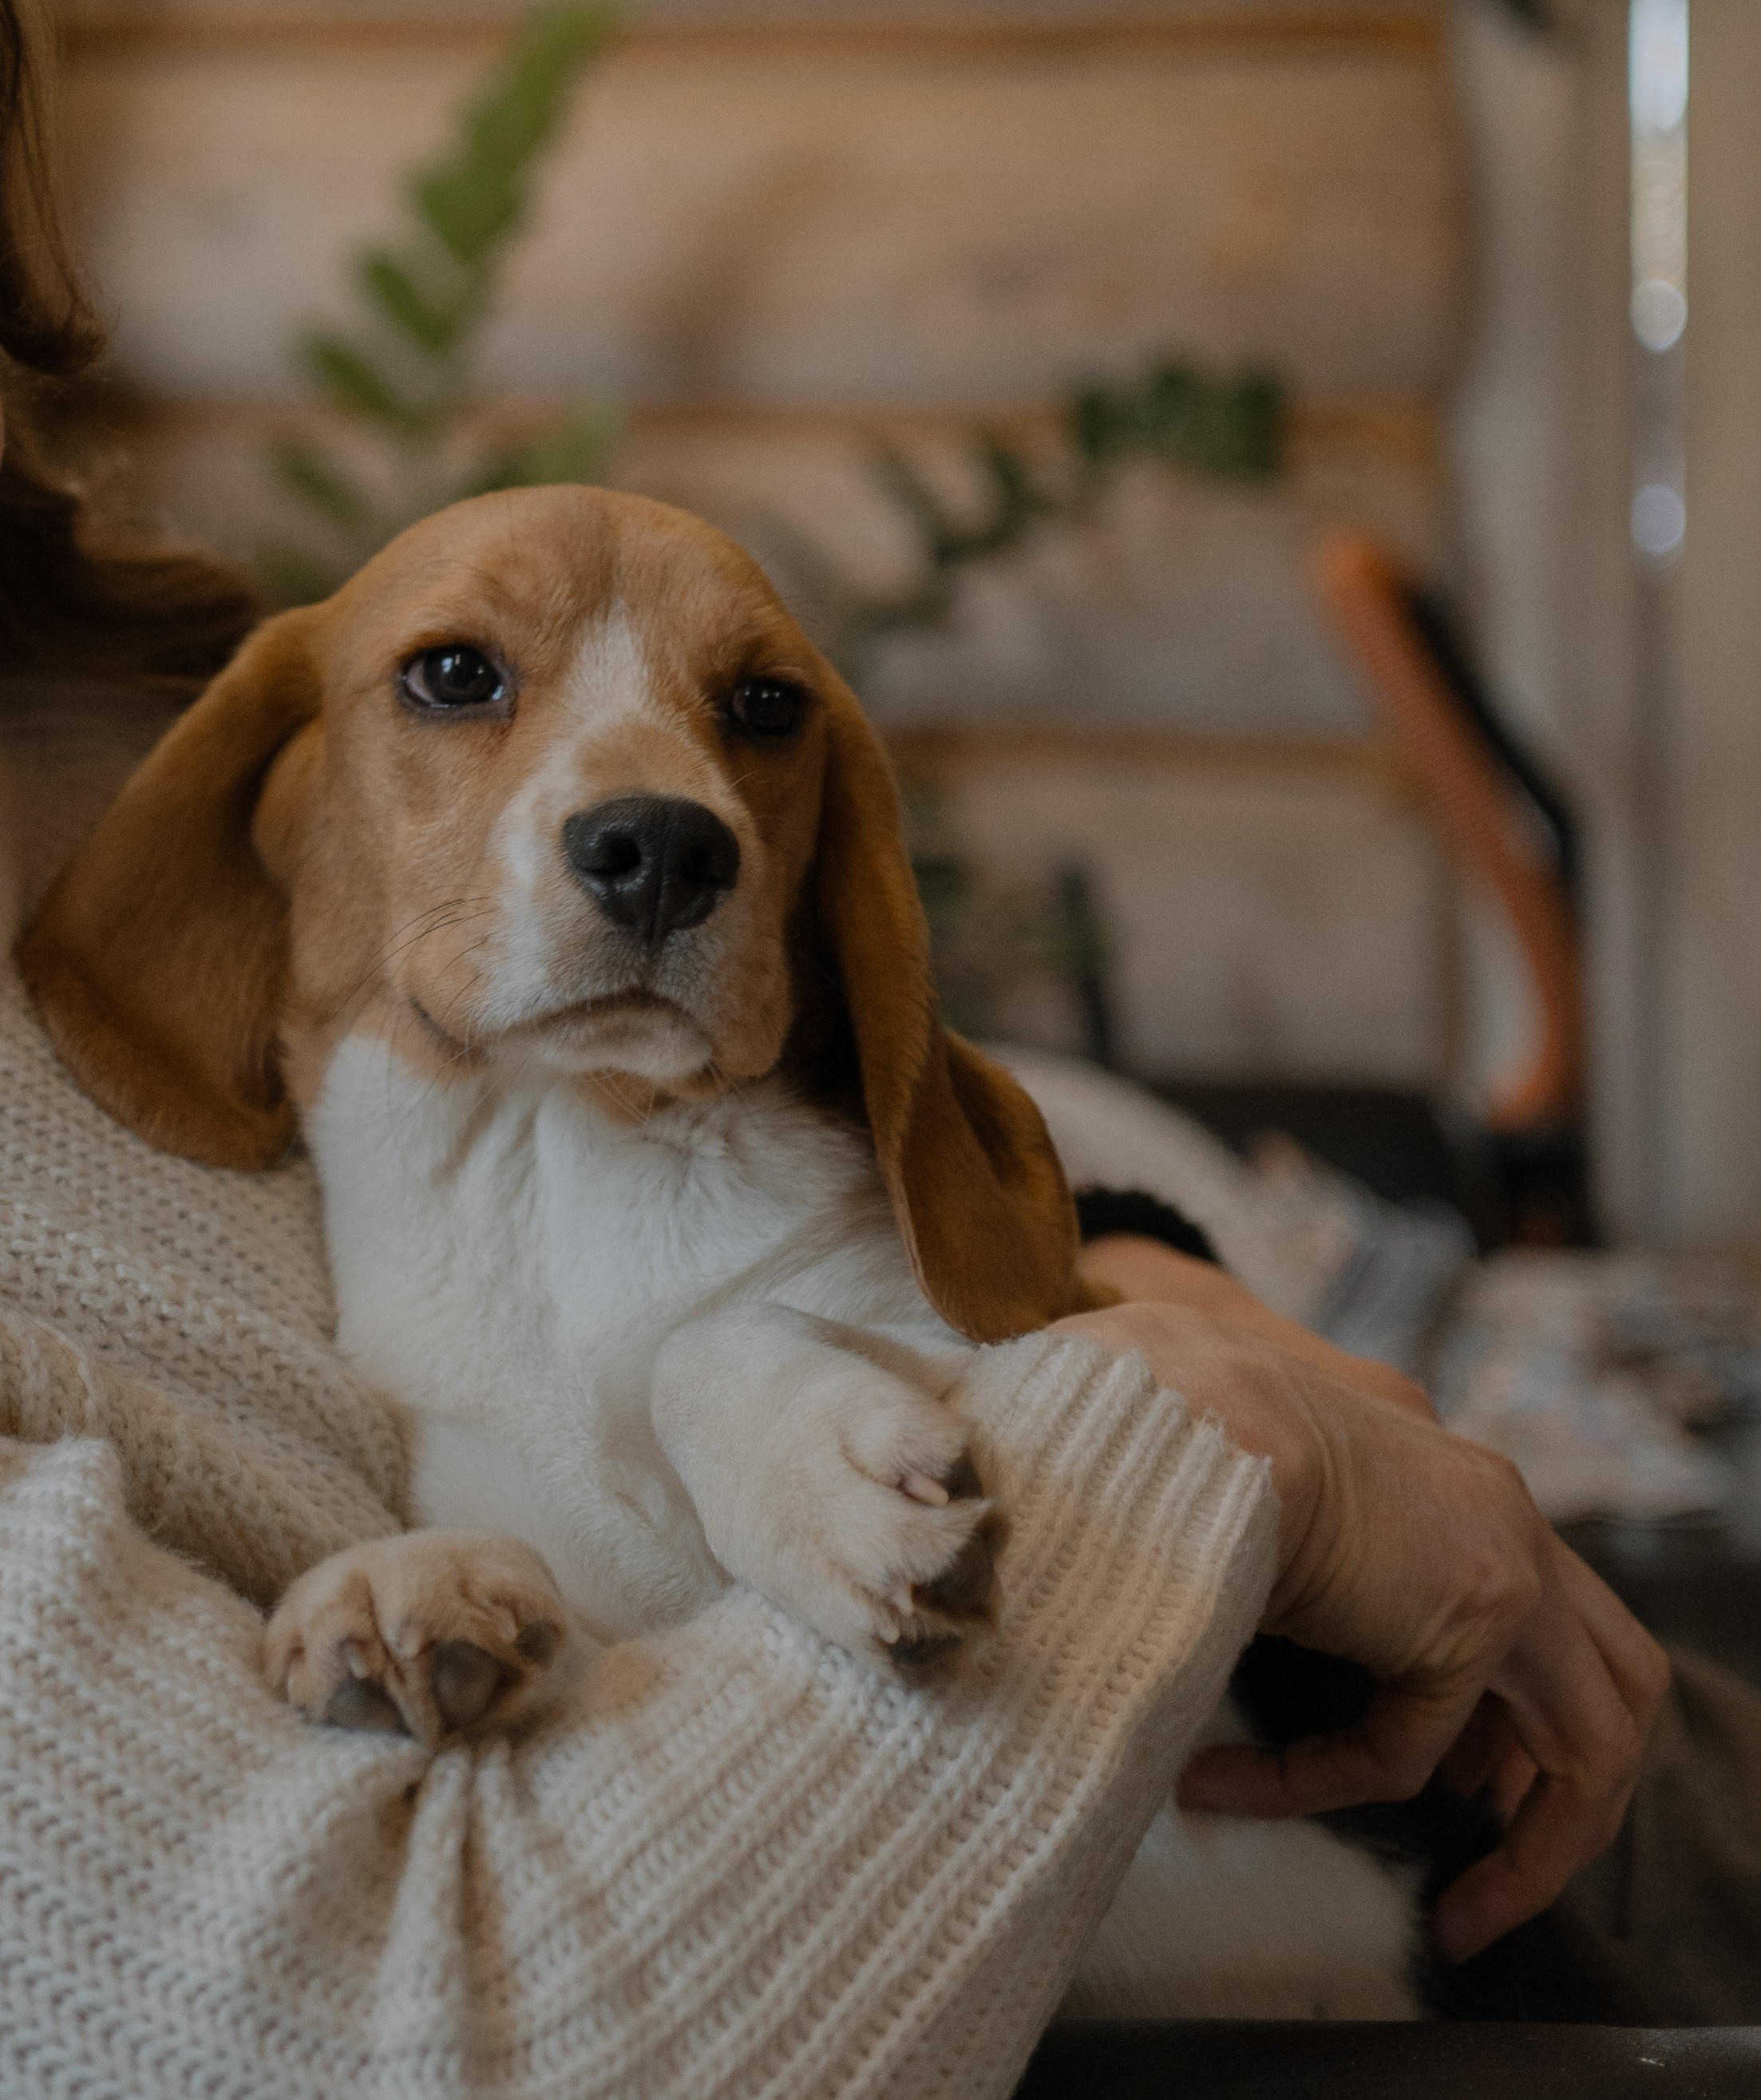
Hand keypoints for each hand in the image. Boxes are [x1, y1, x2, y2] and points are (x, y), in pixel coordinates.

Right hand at [1056, 1248, 1670, 1962]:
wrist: (1175, 1400)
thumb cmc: (1173, 1432)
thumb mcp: (1252, 1493)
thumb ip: (1289, 1558)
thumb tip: (1233, 1631)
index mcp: (1447, 1476)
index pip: (1532, 1612)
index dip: (1506, 1717)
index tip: (1455, 1784)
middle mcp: (1497, 1507)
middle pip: (1613, 1672)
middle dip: (1569, 1783)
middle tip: (1497, 1849)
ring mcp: (1507, 1551)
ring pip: (1595, 1735)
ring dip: (1539, 1841)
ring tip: (1469, 1914)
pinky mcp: (1478, 1607)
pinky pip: (1406, 1749)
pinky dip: (1320, 1782)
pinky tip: (1229, 1784)